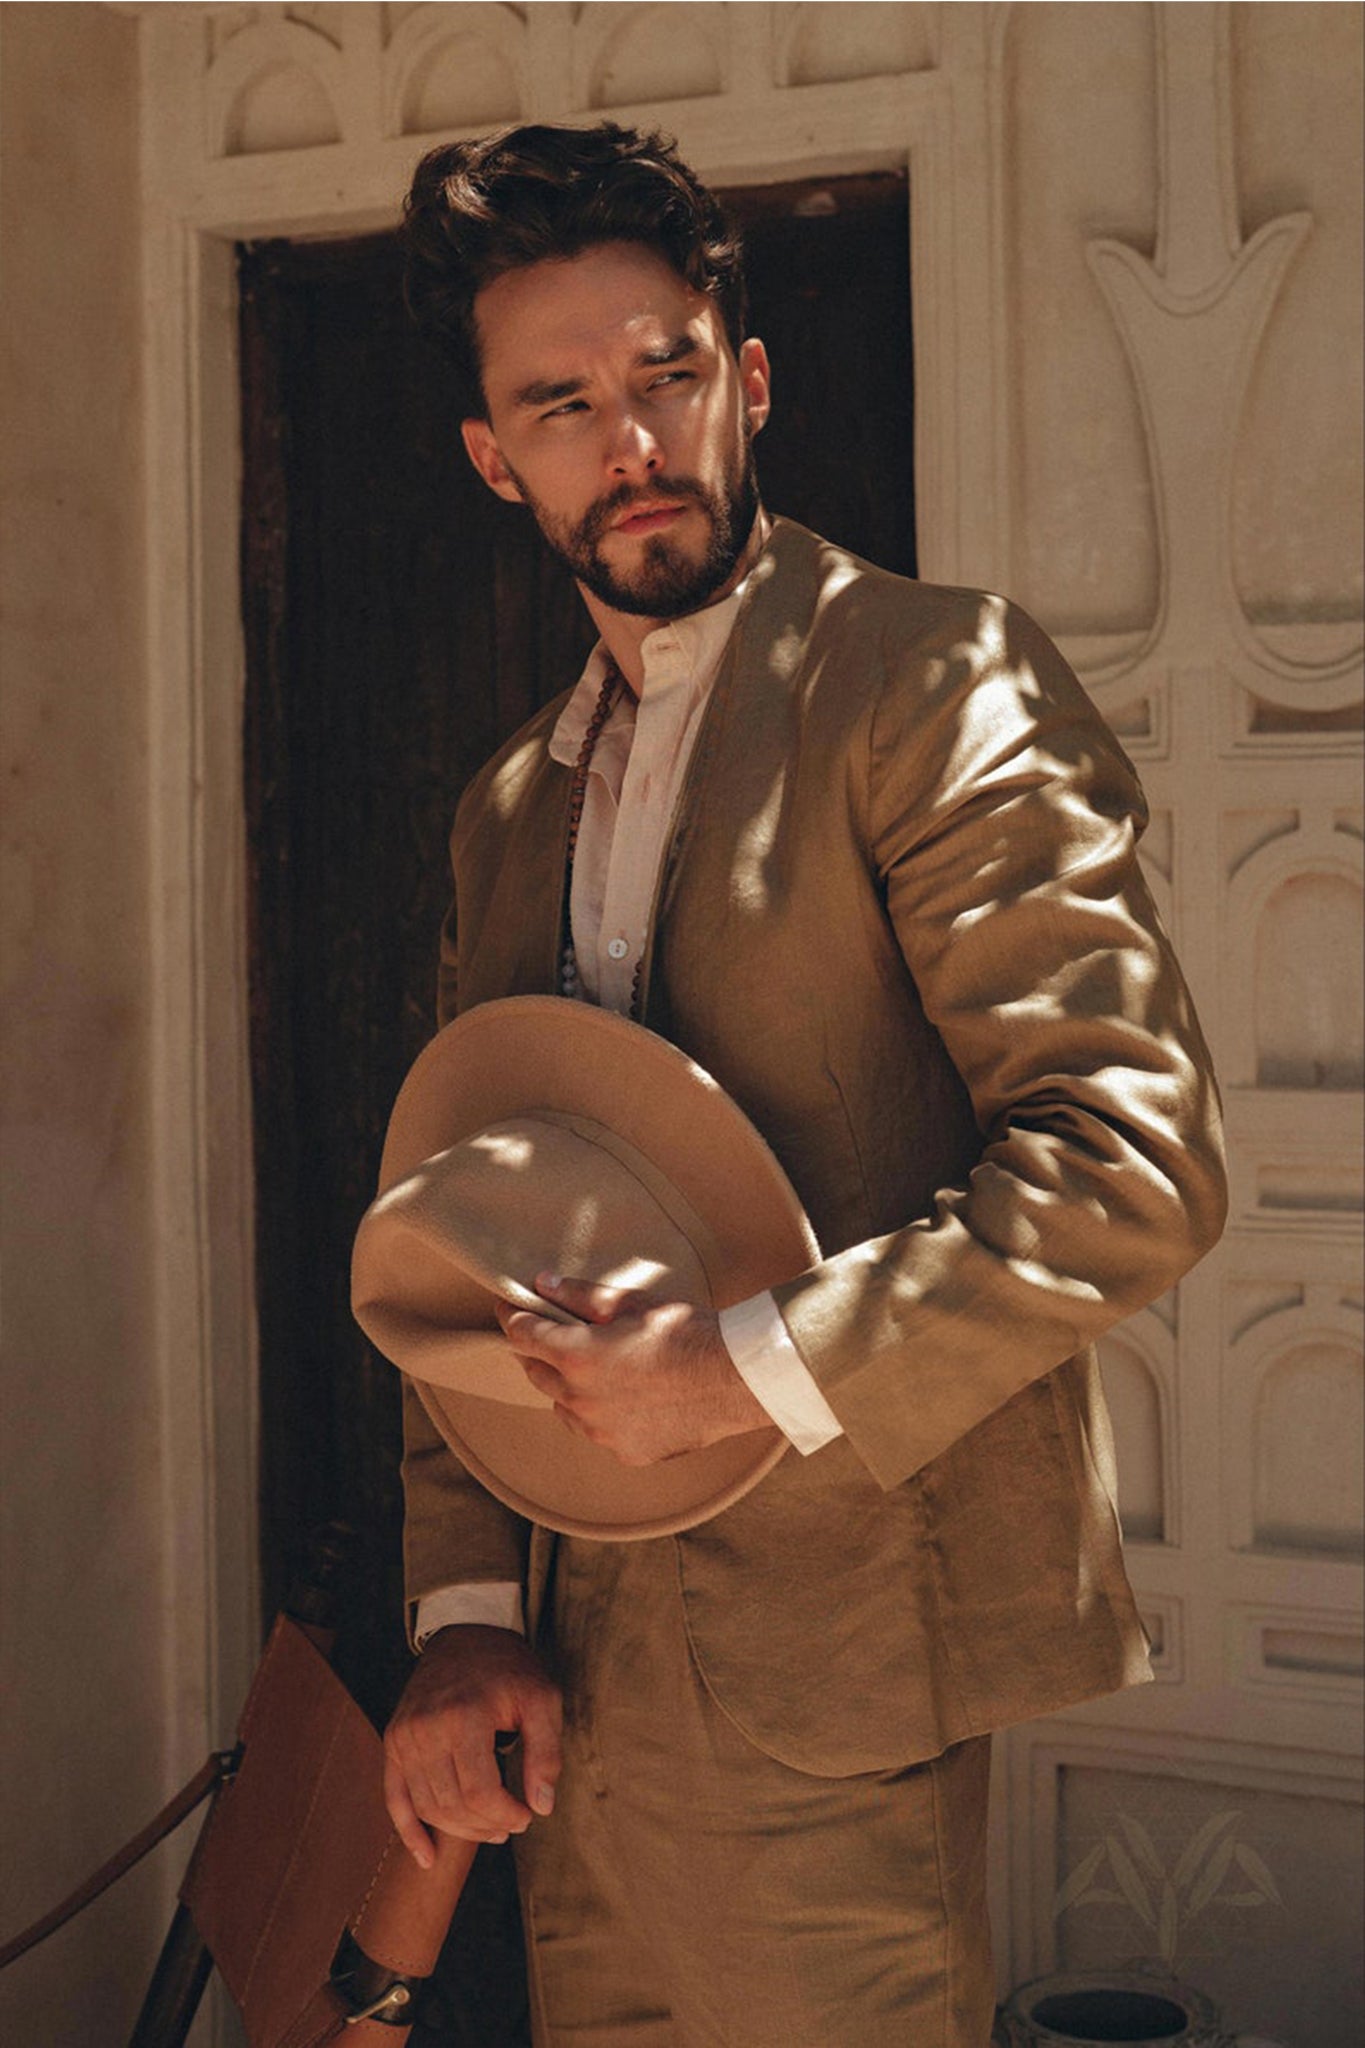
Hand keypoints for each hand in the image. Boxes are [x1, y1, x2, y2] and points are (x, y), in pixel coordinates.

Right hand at [383, 1625, 562, 1866]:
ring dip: (459, 1829)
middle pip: (454, 1804)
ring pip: (428, 1806)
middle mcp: (427, 1728)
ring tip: (489, 1828)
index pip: (481, 1792)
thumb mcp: (542, 1699)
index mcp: (465, 1716)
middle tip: (512, 1824)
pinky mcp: (394, 1741)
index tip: (528, 1816)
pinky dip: (409, 1831)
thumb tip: (542, 1806)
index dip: (507, 1815)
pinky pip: (394, 1798)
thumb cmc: (508, 1669)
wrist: (465, 1634)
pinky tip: (427, 1857)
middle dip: (488, 1825)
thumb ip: (546, 1752)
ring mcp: (404, 1736)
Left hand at [495, 1272, 769, 1464]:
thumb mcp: (629, 1301)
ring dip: (568, 1386)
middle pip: (535, 1372)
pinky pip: (597, 1431)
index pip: (522, 1334)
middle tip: (551, 1332)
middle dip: (538, 1350)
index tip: (509, 1306)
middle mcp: (579, 1399)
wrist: (734, 1378)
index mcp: (575, 1355)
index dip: (512, 1315)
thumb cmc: (685, 1332)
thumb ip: (578, 1294)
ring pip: (565, 1406)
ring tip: (595, 1366)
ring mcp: (601, 1431)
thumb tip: (542, 1283)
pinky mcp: (625, 1452)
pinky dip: (600, 1413)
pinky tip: (626, 1396)